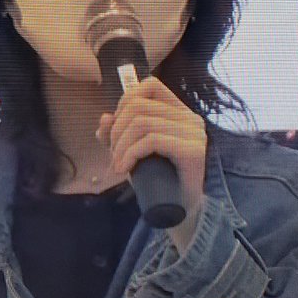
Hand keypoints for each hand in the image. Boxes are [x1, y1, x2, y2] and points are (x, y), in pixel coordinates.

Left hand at [96, 76, 206, 253]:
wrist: (181, 211)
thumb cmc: (158, 178)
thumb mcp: (133, 151)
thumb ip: (118, 134)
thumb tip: (104, 119)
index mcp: (179, 111)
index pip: (150, 85)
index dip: (126, 100)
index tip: (117, 126)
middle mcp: (190, 117)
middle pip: (140, 105)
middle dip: (117, 128)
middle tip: (112, 153)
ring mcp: (194, 133)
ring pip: (143, 123)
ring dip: (120, 145)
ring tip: (117, 164)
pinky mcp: (192, 151)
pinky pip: (152, 140)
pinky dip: (130, 153)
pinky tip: (124, 168)